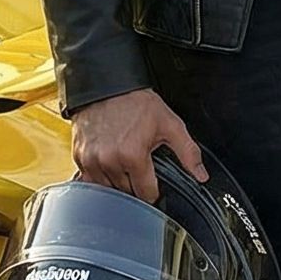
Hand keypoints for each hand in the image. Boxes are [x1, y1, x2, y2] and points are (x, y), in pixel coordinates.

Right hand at [71, 89, 206, 202]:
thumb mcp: (169, 124)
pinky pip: (91, 181)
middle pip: (127, 193)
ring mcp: (91, 160)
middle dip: (135, 184)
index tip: (154, 182)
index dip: (154, 190)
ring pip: (109, 189)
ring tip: (124, 164)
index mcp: (133, 156)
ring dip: (117, 182)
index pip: (146, 194)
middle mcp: (110, 161)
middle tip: (140, 166)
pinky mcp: (79, 157)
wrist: (106, 85)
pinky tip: (108, 164)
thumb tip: (201, 175)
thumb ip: (188, 152)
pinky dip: (100, 177)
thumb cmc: (136, 103)